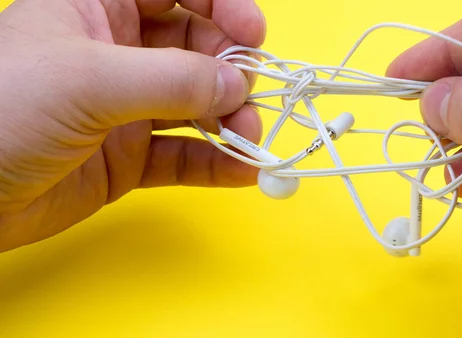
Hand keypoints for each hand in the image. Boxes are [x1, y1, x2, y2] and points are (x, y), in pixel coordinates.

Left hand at [0, 0, 265, 251]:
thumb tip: (235, 86)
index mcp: (98, 9)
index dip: (220, 4)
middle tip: (248, 98)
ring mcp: (126, 109)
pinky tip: (243, 171)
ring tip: (250, 138)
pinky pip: (184, 155)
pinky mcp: (128, 158)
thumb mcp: (87, 80)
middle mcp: (118, 54)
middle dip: (230, 71)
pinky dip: (216, 163)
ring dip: (231, 120)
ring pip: (196, 105)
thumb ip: (169, 79)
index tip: (252, 34)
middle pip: (196, 49)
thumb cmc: (0, 113)